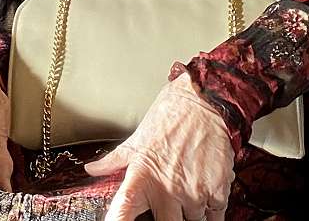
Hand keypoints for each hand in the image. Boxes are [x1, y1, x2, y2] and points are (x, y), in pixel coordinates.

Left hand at [85, 74, 234, 220]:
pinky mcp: (217, 191)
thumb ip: (113, 160)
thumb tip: (91, 169)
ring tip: (191, 188)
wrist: (203, 99)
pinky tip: (207, 189)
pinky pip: (216, 214)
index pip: (124, 208)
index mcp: (143, 176)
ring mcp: (194, 192)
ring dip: (192, 211)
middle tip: (170, 205)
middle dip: (169, 219)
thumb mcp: (136, 139)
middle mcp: (167, 189)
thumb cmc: (169, 116)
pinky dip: (213, 208)